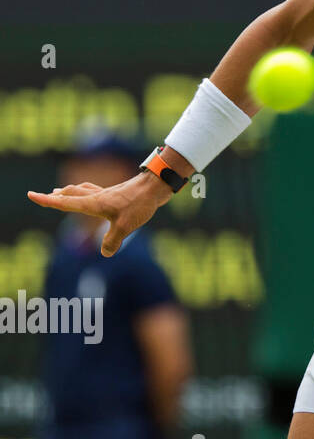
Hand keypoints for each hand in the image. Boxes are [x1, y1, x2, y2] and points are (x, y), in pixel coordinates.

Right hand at [27, 171, 173, 256]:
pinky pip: (96, 191)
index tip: (31, 194)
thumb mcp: (125, 227)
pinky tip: (94, 195)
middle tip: (44, 195)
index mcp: (94, 203)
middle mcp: (97, 196)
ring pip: (83, 189)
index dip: (47, 200)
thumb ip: (112, 241)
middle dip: (57, 195)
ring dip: (70, 191)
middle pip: (71, 193)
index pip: (65, 202)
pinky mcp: (118, 193)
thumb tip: (104, 253)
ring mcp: (108, 193)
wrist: (157, 186)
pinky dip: (87, 191)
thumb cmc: (140, 203)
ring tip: (61, 192)